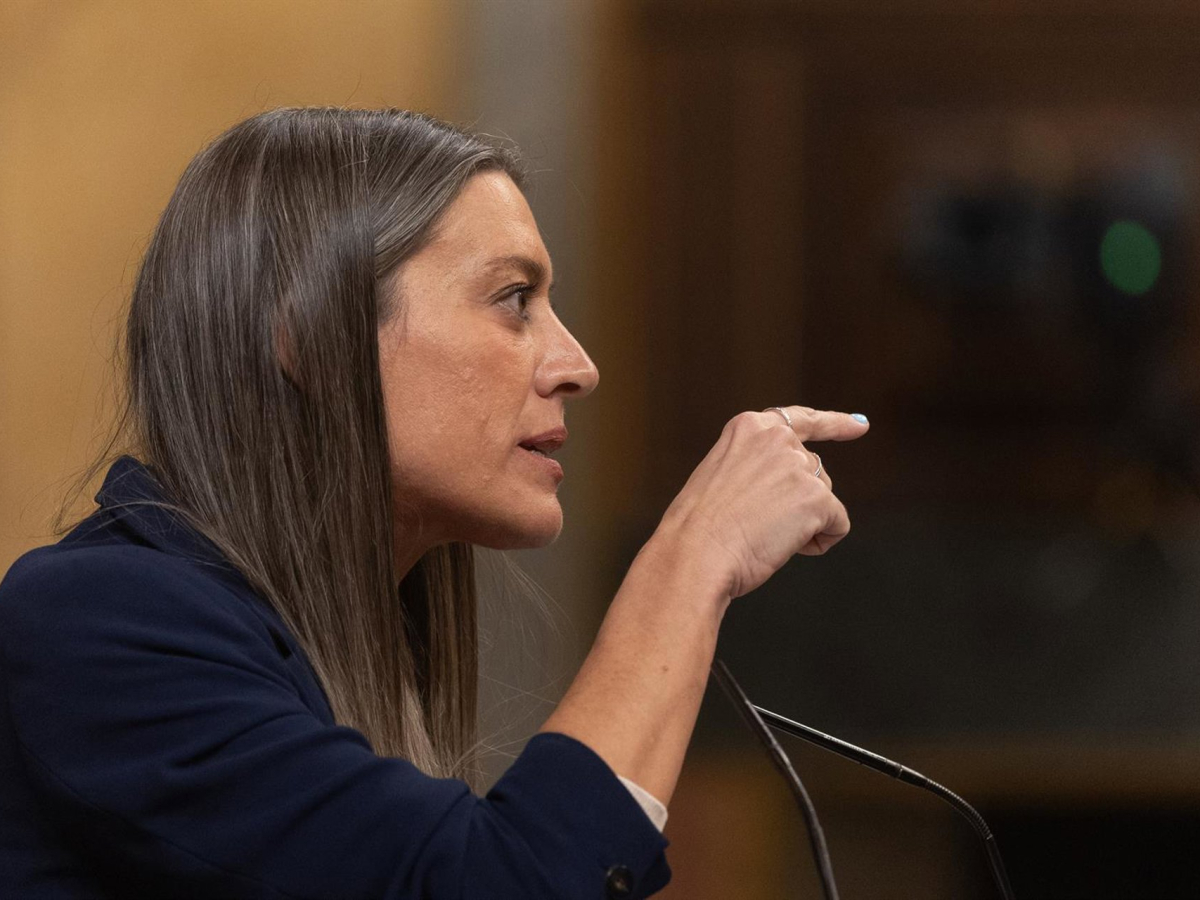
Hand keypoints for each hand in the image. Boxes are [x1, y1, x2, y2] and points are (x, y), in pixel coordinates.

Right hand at [653, 407, 868, 600]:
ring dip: (804, 524)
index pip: (801, 419)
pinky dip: (820, 542)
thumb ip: (759, 469)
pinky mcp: (817, 496)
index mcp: (748, 427)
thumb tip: (804, 488)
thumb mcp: (723, 478)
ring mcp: (798, 465)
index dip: (835, 424)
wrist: (695, 553)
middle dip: (799, 503)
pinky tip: (786, 547)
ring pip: (823, 500)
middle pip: (814, 472)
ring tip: (761, 534)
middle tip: (755, 525)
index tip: (860, 425)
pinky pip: (838, 525)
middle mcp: (777, 438)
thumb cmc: (699, 530)